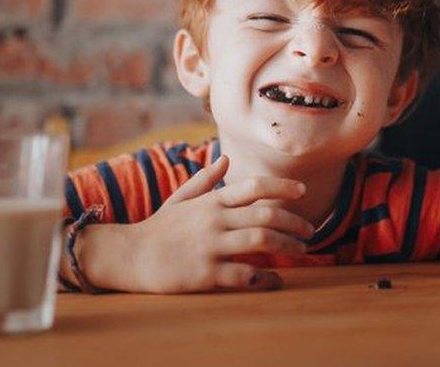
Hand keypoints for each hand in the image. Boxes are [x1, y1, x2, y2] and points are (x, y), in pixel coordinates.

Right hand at [120, 155, 313, 292]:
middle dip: (294, 221)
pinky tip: (274, 280)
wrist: (129, 256)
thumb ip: (205, 180)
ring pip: (261, 239)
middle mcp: (213, 220)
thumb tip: (226, 159)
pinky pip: (244, 274)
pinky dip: (264, 278)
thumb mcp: (180, 199)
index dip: (282, 186)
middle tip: (310, 230)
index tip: (303, 190)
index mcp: (210, 201)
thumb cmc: (158, 229)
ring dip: (287, 244)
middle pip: (265, 213)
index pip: (254, 186)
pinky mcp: (205, 273)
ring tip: (301, 250)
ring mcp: (210, 246)